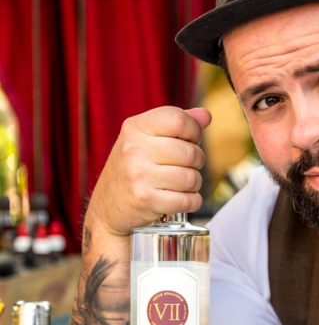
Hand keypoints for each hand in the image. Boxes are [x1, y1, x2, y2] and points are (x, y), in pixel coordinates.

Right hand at [87, 106, 211, 236]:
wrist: (106, 207)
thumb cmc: (131, 170)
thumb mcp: (146, 139)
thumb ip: (177, 124)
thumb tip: (205, 116)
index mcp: (135, 128)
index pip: (179, 119)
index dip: (193, 131)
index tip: (190, 140)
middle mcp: (134, 149)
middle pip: (191, 152)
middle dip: (196, 162)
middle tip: (184, 167)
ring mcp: (138, 174)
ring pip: (192, 178)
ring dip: (193, 185)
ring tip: (180, 184)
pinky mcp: (145, 199)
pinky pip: (187, 200)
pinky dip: (191, 202)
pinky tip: (179, 199)